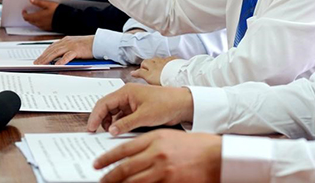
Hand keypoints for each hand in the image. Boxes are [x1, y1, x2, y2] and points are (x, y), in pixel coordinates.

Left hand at [21, 0, 58, 30]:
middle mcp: (39, 23)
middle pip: (30, 21)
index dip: (24, 13)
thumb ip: (38, 2)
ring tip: (36, 13)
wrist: (67, 19)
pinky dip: (39, 21)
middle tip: (29, 11)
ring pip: (35, 23)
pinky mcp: (48, 28)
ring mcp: (43, 27)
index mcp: (37, 17)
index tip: (24, 9)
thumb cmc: (58, 10)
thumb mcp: (48, 3)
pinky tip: (43, 17)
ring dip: (34, 19)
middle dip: (28, 16)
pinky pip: (40, 25)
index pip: (26, 17)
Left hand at [33, 35, 94, 64]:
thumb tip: (59, 59)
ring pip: (56, 52)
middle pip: (51, 50)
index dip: (44, 53)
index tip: (39, 58)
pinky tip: (57, 65)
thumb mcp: (75, 46)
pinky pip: (67, 56)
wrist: (99, 42)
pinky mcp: (77, 50)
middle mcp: (67, 42)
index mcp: (66, 40)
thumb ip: (67, 50)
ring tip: (42, 64)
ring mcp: (71, 45)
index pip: (52, 46)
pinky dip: (61, 60)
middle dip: (43, 57)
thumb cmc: (89, 45)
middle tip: (36, 63)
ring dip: (47, 59)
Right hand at [87, 83, 193, 135]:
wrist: (182, 105)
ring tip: (110, 133)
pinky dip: (119, 124)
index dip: (95, 116)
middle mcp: (127, 96)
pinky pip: (123, 117)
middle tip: (96, 133)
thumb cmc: (166, 103)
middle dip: (101, 120)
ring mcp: (132, 103)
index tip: (91, 128)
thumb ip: (126, 124)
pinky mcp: (137, 110)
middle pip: (107, 108)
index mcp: (126, 92)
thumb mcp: (144, 116)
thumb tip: (111, 130)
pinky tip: (119, 131)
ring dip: (110, 123)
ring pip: (114, 114)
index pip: (104, 103)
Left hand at [95, 130, 221, 182]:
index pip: (124, 149)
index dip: (107, 157)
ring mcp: (164, 170)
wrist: (217, 156)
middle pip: (126, 167)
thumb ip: (150, 144)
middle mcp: (157, 154)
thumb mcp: (170, 137)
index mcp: (156, 138)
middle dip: (110, 175)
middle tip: (101, 179)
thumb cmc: (196, 146)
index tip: (98, 163)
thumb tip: (130, 154)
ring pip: (134, 181)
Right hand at [131, 56, 178, 84]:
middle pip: (145, 62)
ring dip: (153, 62)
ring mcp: (163, 61)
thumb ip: (149, 85)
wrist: (182, 77)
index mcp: (150, 75)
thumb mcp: (157, 88)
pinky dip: (164, 61)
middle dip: (144, 65)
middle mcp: (155, 66)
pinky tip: (166, 64)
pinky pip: (165, 58)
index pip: (139, 72)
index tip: (133, 74)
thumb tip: (142, 82)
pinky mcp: (171, 59)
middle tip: (145, 69)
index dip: (136, 73)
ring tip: (155, 66)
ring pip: (154, 59)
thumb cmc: (170, 85)